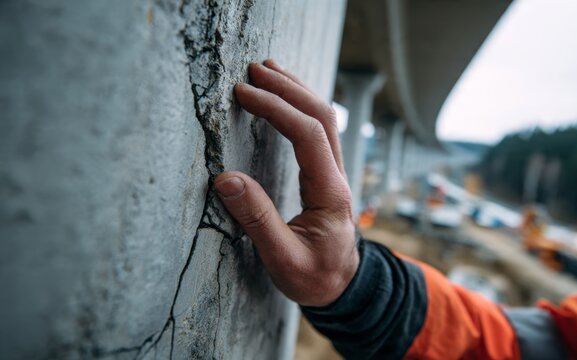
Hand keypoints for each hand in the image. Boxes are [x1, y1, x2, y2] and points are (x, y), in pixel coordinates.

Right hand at [214, 60, 358, 306]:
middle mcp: (337, 176)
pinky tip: (284, 98)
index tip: (243, 94)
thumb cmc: (315, 278)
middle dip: (287, 89)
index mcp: (330, 193)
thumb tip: (225, 179)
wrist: (343, 287)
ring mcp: (335, 173)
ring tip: (268, 70)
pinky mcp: (326, 174)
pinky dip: (299, 107)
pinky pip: (318, 131)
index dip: (276, 109)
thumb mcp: (283, 259)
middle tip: (253, 71)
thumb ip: (257, 220)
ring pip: (324, 119)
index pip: (308, 135)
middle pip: (322, 116)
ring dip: (297, 91)